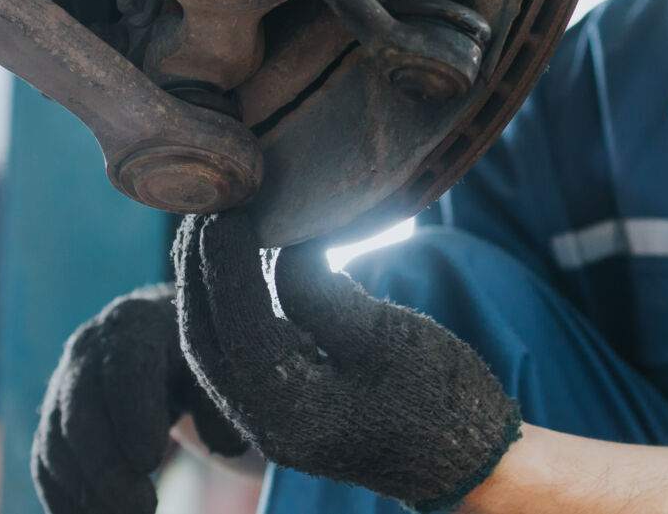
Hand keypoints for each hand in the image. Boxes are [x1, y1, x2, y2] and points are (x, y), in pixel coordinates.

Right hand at [33, 283, 249, 513]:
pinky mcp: (53, 422)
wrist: (157, 342)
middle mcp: (87, 353)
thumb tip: (225, 446)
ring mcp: (62, 388)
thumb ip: (222, 404)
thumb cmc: (194, 359)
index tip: (152, 460)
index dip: (133, 415)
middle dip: (106, 469)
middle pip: (80, 414)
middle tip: (144, 509)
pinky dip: (65, 501)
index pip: (124, 369)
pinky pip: (45, 465)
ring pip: (56, 444)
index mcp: (133, 327)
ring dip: (86, 493)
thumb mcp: (215, 370)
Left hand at [174, 213, 520, 511]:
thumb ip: (320, 293)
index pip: (235, 323)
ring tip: (217, 227)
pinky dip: (231, 308)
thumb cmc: (440, 399)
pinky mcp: (282, 410)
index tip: (227, 204)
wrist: (469, 461)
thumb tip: (278, 245)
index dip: (224, 259)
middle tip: (209, 206)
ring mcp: (269, 422)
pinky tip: (245, 267)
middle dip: (199, 269)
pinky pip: (237, 353)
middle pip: (205, 336)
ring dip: (208, 288)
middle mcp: (264, 423)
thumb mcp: (386, 336)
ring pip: (214, 346)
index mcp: (289, 410)